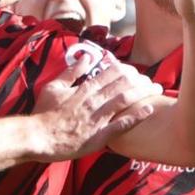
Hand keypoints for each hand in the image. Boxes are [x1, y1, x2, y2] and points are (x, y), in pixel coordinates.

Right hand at [32, 60, 161, 161]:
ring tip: (156, 89)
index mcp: (84, 89)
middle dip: (140, 80)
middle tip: (152, 80)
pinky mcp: (99, 136)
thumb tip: (86, 57)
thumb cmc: (43, 113)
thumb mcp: (53, 87)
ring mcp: (98, 119)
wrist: (38, 137)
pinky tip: (149, 110)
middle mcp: (94, 101)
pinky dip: (137, 117)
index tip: (136, 70)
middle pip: (122, 84)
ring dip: (143, 93)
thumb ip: (71, 72)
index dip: (126, 69)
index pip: (110, 73)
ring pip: (125, 100)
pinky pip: (121, 125)